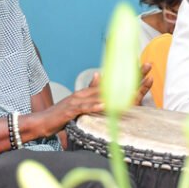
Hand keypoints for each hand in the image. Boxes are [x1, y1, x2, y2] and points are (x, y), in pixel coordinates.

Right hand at [30, 63, 152, 136]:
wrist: (42, 122)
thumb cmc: (61, 115)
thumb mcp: (78, 103)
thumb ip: (90, 90)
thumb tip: (99, 75)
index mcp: (88, 92)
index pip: (111, 82)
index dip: (127, 73)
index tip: (144, 65)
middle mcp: (84, 93)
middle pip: (110, 83)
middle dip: (129, 76)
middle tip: (146, 67)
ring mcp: (77, 100)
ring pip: (100, 94)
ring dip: (116, 91)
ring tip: (133, 89)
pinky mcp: (70, 110)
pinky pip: (85, 107)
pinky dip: (95, 106)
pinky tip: (105, 105)